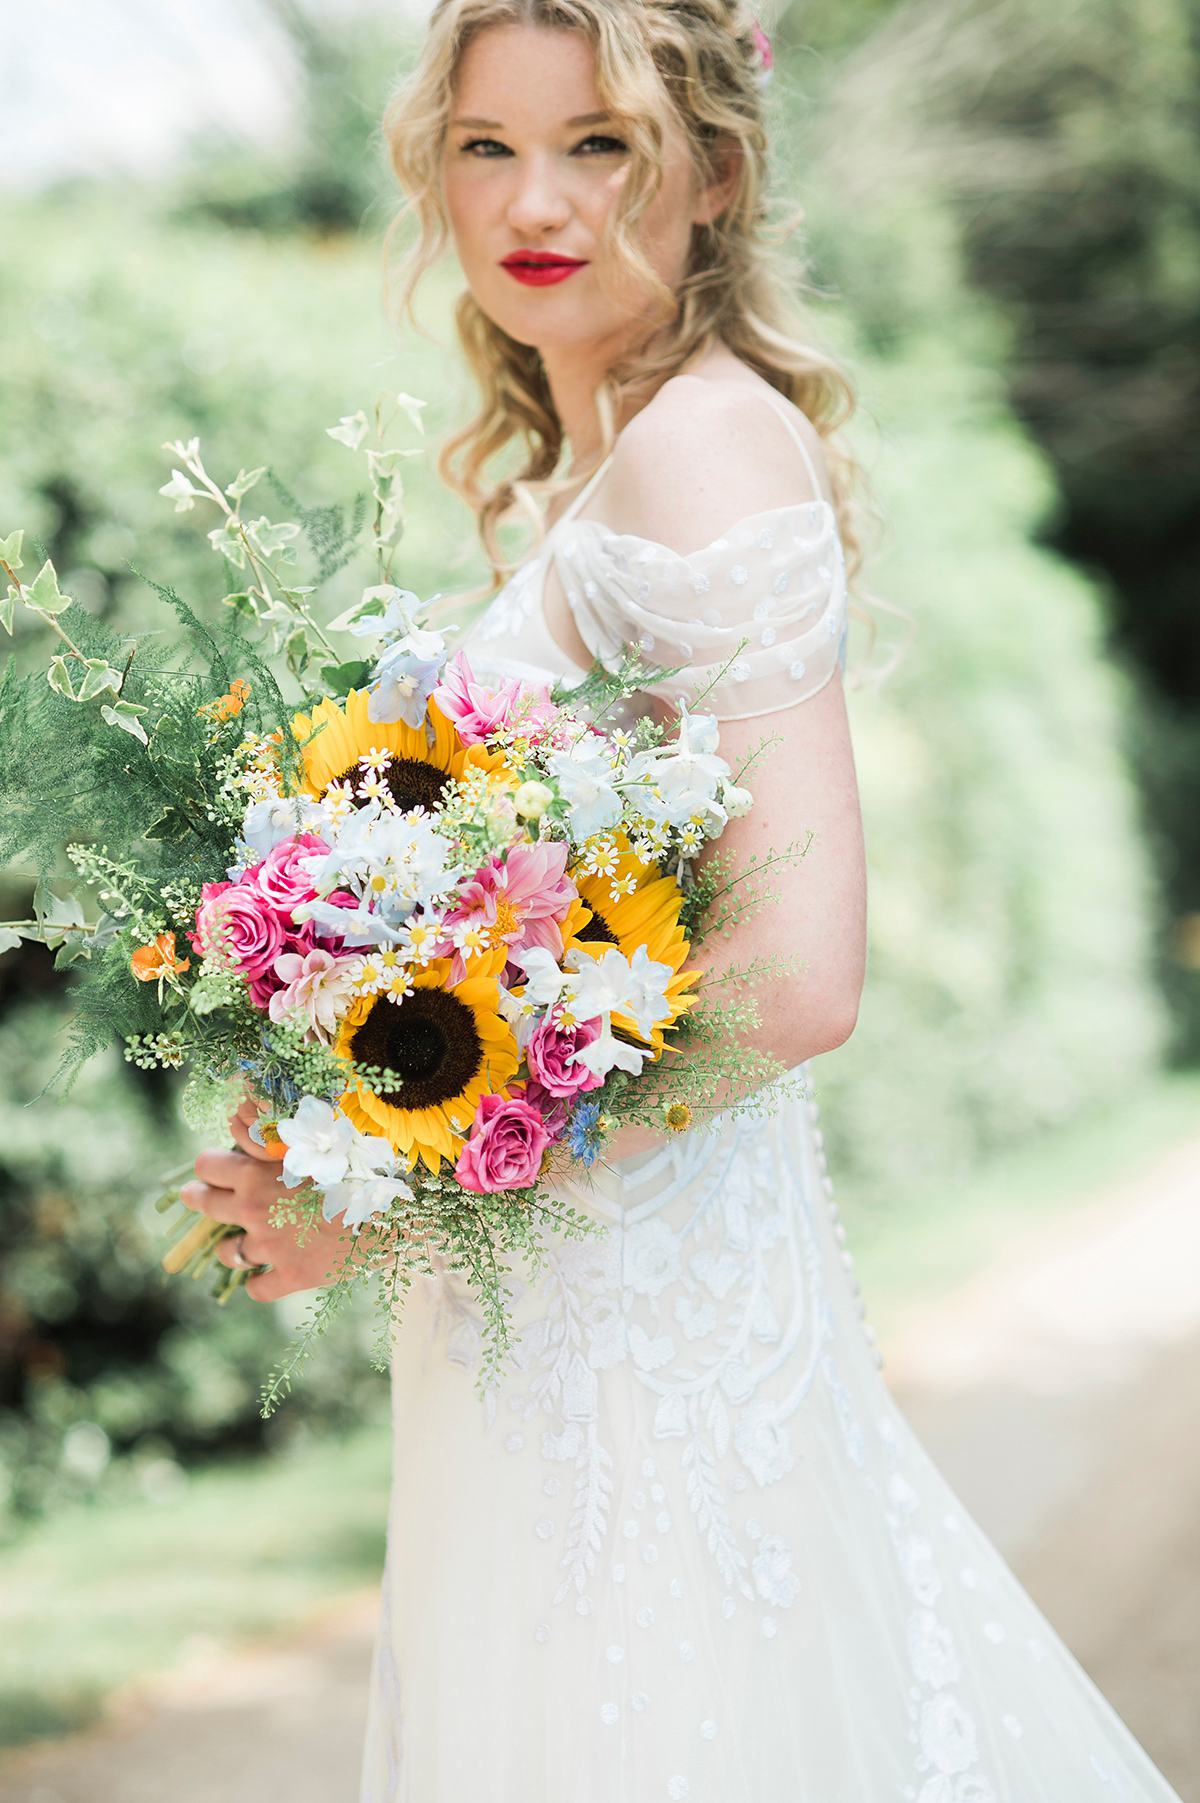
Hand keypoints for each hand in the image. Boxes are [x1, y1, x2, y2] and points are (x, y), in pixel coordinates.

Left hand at [180, 1096, 356, 1301]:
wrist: (390, 1210)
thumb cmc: (354, 1165)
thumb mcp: (312, 1139)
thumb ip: (272, 1130)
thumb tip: (237, 1111)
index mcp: (256, 1173)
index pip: (207, 1166)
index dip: (208, 1165)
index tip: (211, 1166)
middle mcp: (253, 1211)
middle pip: (204, 1203)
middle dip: (195, 1196)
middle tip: (192, 1195)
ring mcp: (270, 1247)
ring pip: (228, 1252)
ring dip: (228, 1245)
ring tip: (232, 1243)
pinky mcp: (290, 1276)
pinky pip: (257, 1288)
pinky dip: (258, 1283)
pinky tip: (262, 1277)